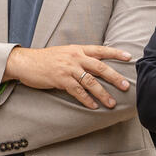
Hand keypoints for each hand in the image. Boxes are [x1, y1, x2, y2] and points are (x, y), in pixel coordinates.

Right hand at [3, 44, 132, 109]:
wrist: (26, 62)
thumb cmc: (46, 59)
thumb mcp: (65, 52)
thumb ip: (79, 57)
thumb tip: (95, 64)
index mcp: (78, 49)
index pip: (101, 50)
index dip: (116, 53)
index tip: (129, 57)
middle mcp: (75, 57)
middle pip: (100, 67)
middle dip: (115, 77)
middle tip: (125, 86)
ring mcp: (68, 68)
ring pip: (90, 82)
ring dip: (102, 94)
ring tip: (111, 103)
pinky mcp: (60, 79)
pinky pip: (77, 91)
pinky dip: (86, 100)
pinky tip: (93, 106)